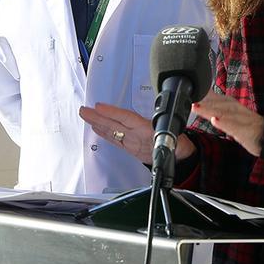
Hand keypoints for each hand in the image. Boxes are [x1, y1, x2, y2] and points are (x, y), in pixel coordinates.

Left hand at [79, 103, 194, 162]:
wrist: (179, 157)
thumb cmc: (176, 140)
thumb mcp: (170, 128)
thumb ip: (157, 123)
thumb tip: (149, 117)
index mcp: (146, 131)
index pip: (126, 118)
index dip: (112, 112)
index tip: (98, 106)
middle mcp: (136, 138)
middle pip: (114, 126)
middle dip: (97, 118)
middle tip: (84, 110)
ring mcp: (131, 145)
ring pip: (112, 133)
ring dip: (98, 124)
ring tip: (86, 116)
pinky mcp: (130, 150)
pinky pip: (114, 140)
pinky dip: (104, 133)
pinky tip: (97, 128)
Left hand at [192, 90, 263, 156]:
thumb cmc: (245, 124)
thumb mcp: (228, 113)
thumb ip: (215, 105)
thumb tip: (201, 95)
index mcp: (229, 104)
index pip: (212, 96)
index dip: (199, 93)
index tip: (185, 90)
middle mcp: (234, 108)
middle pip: (215, 103)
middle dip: (201, 100)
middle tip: (186, 97)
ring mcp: (240, 118)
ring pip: (223, 113)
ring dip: (209, 109)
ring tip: (195, 107)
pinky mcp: (245, 130)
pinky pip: (234, 126)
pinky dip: (224, 123)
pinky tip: (215, 120)